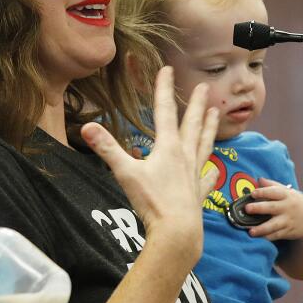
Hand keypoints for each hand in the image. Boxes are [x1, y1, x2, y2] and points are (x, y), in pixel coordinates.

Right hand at [81, 67, 218, 263]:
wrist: (177, 232)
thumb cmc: (152, 202)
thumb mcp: (125, 173)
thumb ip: (107, 148)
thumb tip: (86, 126)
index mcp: (168, 148)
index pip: (164, 111)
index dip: (164, 89)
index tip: (168, 70)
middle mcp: (185, 157)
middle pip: (191, 125)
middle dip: (196, 104)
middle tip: (204, 87)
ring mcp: (194, 175)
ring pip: (204, 145)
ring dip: (209, 128)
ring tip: (217, 114)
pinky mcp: (198, 193)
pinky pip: (206, 178)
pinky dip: (210, 172)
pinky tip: (213, 169)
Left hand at [244, 178, 302, 241]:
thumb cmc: (294, 203)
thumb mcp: (288, 192)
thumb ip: (273, 185)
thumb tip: (259, 179)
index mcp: (286, 195)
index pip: (274, 192)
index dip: (263, 192)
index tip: (253, 193)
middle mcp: (287, 208)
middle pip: (272, 207)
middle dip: (259, 208)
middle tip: (247, 208)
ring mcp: (287, 221)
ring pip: (273, 225)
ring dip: (261, 228)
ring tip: (250, 232)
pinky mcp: (287, 232)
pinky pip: (276, 235)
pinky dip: (267, 237)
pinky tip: (258, 237)